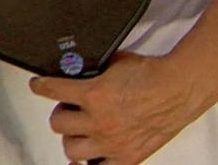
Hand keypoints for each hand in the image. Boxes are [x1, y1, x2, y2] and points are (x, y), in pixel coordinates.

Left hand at [29, 52, 216, 164]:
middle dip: (61, 114)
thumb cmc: (152, 74)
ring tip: (80, 130)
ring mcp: (111, 142)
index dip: (41, 86)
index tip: (38, 86)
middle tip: (68, 109)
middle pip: (58, 124)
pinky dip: (90, 163)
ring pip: (70, 149)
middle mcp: (100, 121)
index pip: (52, 90)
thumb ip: (92, 70)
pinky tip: (89, 155)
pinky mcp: (126, 157)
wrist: (179, 87)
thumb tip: (76, 70)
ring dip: (72, 138)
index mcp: (94, 94)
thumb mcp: (114, 62)